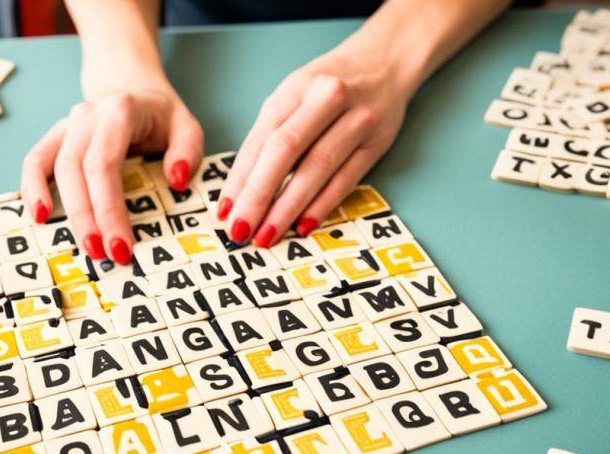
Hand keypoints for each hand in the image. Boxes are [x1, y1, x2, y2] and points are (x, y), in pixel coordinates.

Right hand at [20, 73, 202, 263]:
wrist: (132, 85)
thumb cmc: (161, 116)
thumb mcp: (187, 127)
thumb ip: (187, 152)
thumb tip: (175, 180)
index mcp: (119, 112)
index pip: (105, 165)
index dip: (109, 209)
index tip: (121, 246)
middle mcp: (87, 115)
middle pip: (76, 170)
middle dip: (87, 218)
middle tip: (103, 255)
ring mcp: (67, 125)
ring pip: (52, 167)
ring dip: (63, 210)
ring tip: (81, 246)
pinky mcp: (56, 136)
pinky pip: (35, 160)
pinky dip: (32, 187)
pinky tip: (39, 216)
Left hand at [216, 44, 413, 247]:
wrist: (385, 63)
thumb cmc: (330, 84)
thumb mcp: (295, 94)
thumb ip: (271, 132)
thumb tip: (244, 187)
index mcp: (296, 87)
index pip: (262, 137)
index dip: (240, 177)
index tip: (225, 209)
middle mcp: (327, 99)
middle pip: (286, 151)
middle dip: (259, 195)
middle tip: (240, 229)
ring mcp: (357, 120)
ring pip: (317, 168)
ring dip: (288, 207)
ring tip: (267, 234)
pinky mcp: (377, 142)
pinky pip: (346, 179)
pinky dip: (323, 204)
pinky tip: (303, 225)